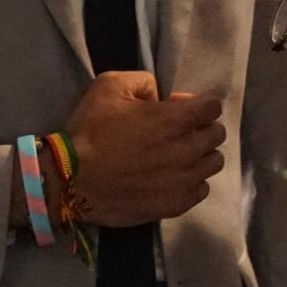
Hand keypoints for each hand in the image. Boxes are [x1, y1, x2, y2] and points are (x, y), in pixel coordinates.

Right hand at [63, 72, 224, 227]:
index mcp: (175, 120)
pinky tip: (171, 177)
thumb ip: (144, 82)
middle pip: (217, 135)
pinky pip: (201, 189)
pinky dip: (191, 181)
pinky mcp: (175, 205)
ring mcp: (183, 180)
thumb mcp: (109, 86)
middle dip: (200, 128)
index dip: (196, 103)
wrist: (70, 180)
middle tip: (176, 132)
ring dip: (200, 155)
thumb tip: (160, 96)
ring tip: (176, 156)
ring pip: (213, 163)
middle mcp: (186, 150)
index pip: (213, 106)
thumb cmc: (89, 131)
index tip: (176, 108)